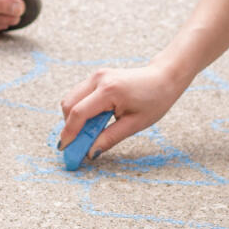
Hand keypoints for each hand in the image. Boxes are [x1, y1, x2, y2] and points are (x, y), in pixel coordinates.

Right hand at [56, 64, 189, 158]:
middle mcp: (98, 79)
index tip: (64, 149)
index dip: (69, 133)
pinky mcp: (97, 77)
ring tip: (90, 132)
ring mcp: (96, 76)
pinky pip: (79, 94)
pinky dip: (80, 109)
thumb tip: (90, 153)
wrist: (164, 77)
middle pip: (68, 104)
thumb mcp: (134, 124)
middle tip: (78, 143)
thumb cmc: (154, 100)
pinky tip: (95, 120)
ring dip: (74, 117)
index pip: (79, 113)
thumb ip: (109, 138)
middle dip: (69, 125)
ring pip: (71, 98)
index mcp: (109, 91)